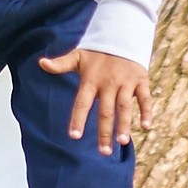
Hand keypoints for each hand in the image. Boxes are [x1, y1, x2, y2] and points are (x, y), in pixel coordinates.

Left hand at [36, 48, 151, 153]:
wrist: (121, 35)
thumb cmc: (96, 54)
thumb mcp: (77, 57)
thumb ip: (60, 64)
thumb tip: (41, 63)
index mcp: (91, 80)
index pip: (82, 102)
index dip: (78, 119)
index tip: (74, 136)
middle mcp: (108, 83)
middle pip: (105, 110)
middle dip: (104, 132)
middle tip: (104, 152)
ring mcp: (125, 82)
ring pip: (124, 106)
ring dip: (124, 124)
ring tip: (122, 142)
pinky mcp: (140, 81)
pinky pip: (144, 98)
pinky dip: (146, 111)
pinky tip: (146, 127)